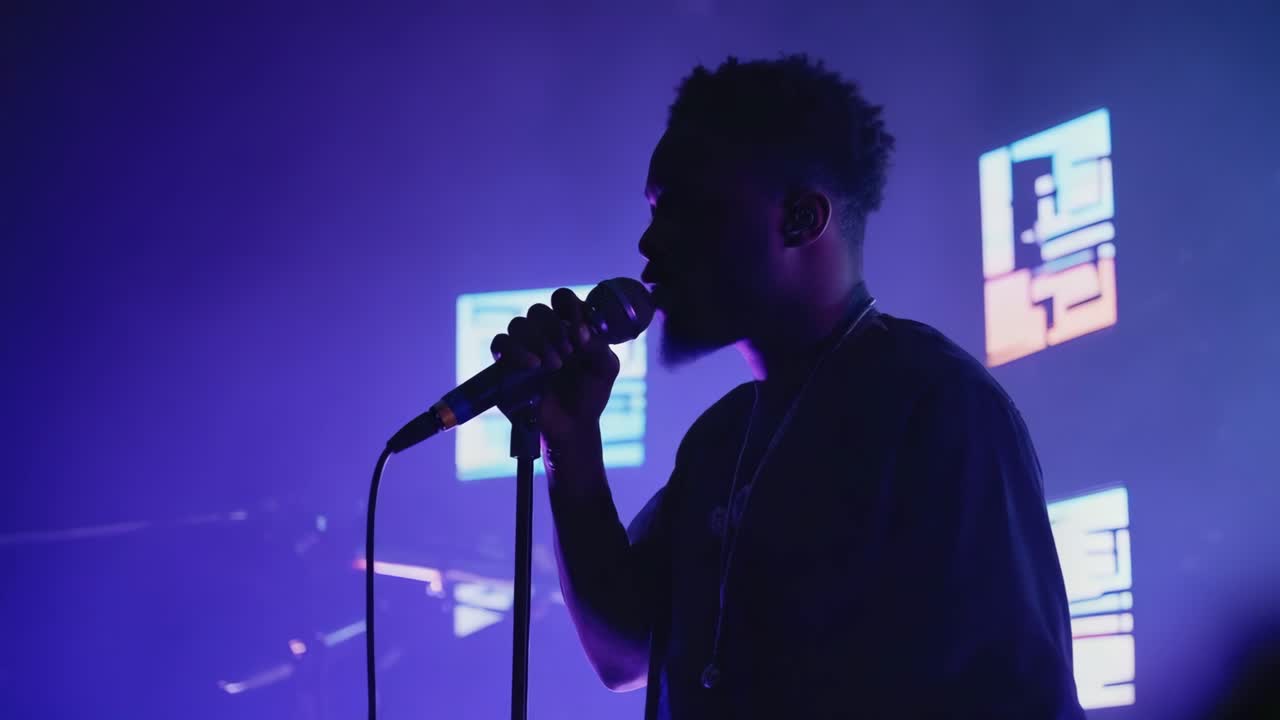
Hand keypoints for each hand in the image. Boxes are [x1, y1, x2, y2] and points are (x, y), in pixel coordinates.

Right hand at [489, 288, 619, 444]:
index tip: (580, 328)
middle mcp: (544, 333)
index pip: (561, 299)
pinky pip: (501, 343)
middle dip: (554, 329)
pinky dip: (516, 350)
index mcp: (568, 326)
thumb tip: (580, 331)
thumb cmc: (590, 395)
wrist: (572, 426)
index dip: (569, 306)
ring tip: (555, 365)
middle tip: (569, 352)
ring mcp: (524, 347)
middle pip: (538, 310)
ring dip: (538, 341)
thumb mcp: (605, 367)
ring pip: (519, 324)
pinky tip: (534, 365)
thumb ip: (598, 345)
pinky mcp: (506, 364)